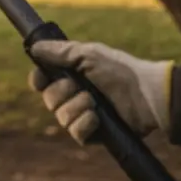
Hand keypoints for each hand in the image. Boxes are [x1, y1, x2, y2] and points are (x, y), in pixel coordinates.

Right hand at [27, 40, 172, 144]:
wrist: (146, 95)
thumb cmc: (119, 70)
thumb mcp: (88, 55)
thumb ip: (60, 52)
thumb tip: (34, 47)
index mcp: (72, 75)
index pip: (43, 80)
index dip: (38, 80)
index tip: (41, 79)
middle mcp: (75, 95)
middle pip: (49, 99)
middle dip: (62, 93)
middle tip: (79, 87)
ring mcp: (84, 114)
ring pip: (61, 117)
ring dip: (77, 107)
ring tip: (94, 103)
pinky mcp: (94, 133)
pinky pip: (75, 133)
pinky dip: (85, 124)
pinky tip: (98, 118)